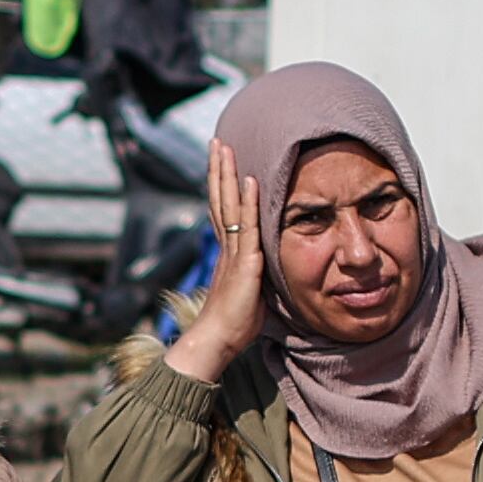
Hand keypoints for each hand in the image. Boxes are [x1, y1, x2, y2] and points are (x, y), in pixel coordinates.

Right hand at [163, 140, 269, 384]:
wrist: (217, 340)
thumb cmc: (233, 323)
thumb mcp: (250, 291)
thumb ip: (256, 274)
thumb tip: (266, 270)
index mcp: (228, 251)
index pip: (222, 209)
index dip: (221, 185)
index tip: (220, 162)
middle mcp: (226, 246)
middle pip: (219, 199)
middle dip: (218, 169)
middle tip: (217, 142)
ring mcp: (233, 252)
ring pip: (228, 205)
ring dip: (227, 175)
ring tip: (225, 148)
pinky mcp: (243, 262)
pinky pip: (247, 225)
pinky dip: (248, 201)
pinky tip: (249, 180)